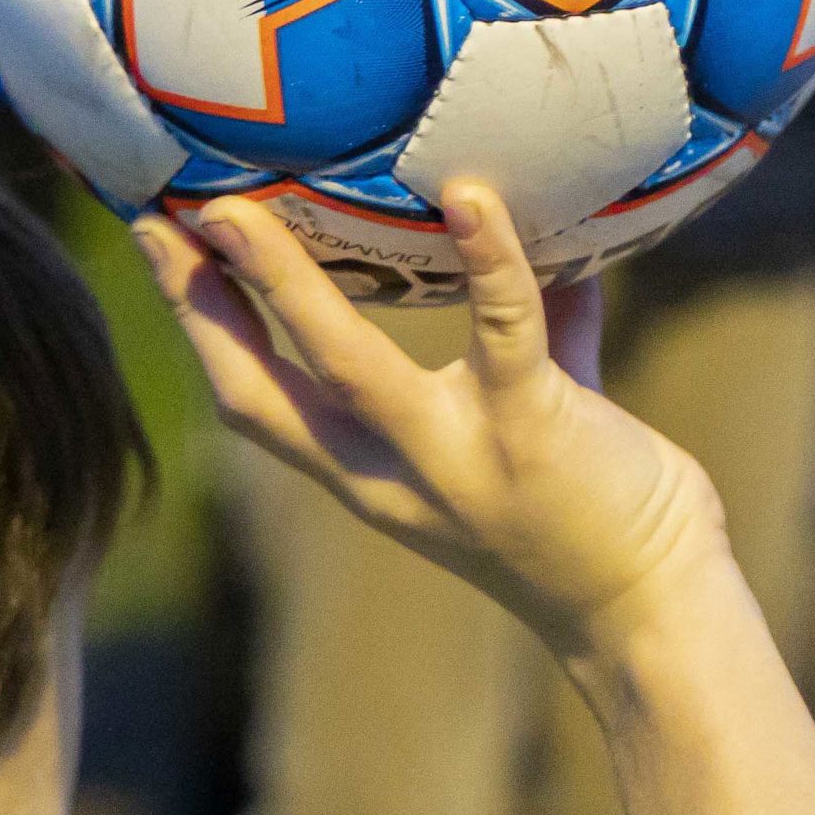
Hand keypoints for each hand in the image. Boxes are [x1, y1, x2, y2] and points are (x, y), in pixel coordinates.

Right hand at [134, 183, 729, 660]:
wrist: (655, 616)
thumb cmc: (591, 507)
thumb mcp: (519, 419)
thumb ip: (525, 332)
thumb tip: (537, 234)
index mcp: (368, 471)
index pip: (252, 397)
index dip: (197, 324)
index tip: (159, 245)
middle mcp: (388, 475)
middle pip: (259, 388)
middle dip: (199, 303)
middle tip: (162, 215)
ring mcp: (455, 457)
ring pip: (347, 365)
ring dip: (283, 285)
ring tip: (240, 209)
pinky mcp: (531, 432)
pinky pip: (504, 334)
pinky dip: (487, 263)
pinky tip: (470, 198)